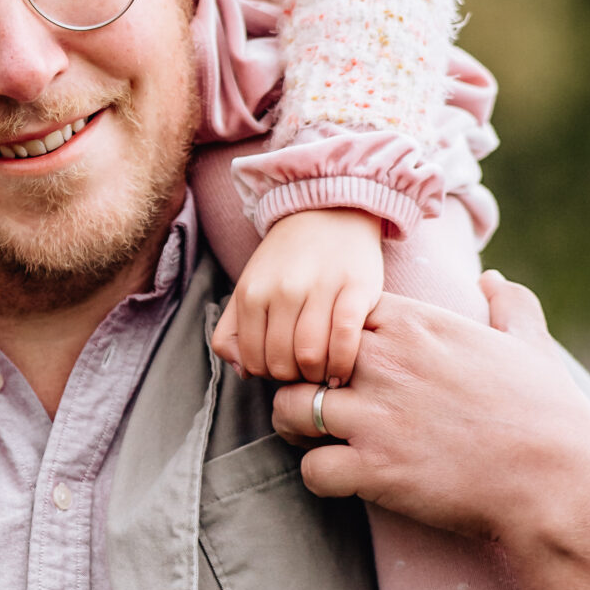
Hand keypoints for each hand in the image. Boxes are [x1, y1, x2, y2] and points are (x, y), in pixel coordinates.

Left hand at [212, 207, 384, 383]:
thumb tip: (243, 372)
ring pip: (311, 356)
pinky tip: (342, 368)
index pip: (253, 360)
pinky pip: (345, 338)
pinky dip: (343, 363)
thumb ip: (233, 330)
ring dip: (318, 375)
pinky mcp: (356, 287)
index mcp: (251, 293)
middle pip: (282, 363)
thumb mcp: (249, 287)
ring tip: (324, 373)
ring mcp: (319, 288)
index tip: (282, 369)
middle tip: (305, 372)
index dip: (267, 374)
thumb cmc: (288, 259)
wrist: (329, 212)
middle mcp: (282, 290)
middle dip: (293, 378)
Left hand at [271, 275, 589, 589]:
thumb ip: (508, 305)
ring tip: (322, 441)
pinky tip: (346, 479)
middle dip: (301, 378)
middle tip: (321, 403)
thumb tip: (492, 279)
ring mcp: (375, 416)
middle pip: (299, 354)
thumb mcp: (531, 345)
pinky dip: (319, 477)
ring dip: (295, 427)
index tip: (352, 365)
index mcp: (417, 324)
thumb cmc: (551, 414)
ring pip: (286, 408)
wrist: (560, 481)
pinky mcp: (373, 470)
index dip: (334, 337)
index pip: (336, 310)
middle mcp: (387, 362)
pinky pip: (310, 470)